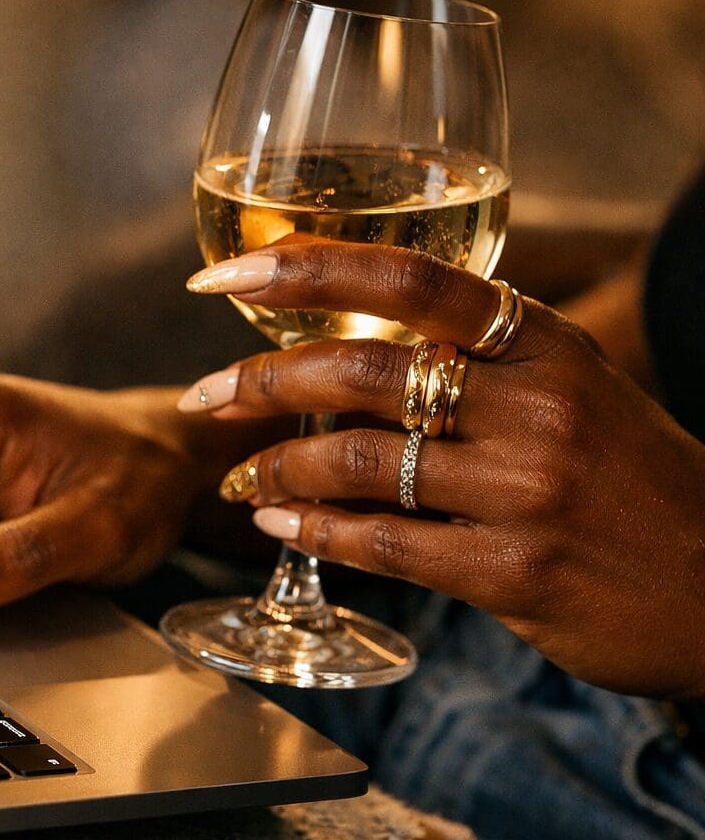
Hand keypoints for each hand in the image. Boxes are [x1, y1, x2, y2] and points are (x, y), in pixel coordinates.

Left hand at [181, 242, 704, 699]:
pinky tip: (278, 526)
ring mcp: (526, 491)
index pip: (410, 278)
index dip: (306, 268)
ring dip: (278, 469)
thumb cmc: (633, 486)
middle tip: (206, 394)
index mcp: (548, 345)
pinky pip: (383, 543)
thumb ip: (481, 365)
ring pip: (358, 459)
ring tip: (240, 480)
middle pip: (362, 367)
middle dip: (262, 379)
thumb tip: (349, 350)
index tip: (224, 274)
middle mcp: (538, 405)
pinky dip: (315, 532)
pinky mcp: (513, 571)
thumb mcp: (579, 394)